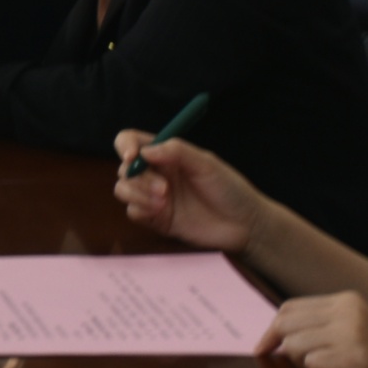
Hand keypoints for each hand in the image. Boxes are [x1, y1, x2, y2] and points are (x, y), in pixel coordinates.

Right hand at [112, 131, 265, 253]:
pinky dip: (140, 210)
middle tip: (164, 189)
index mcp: (167, 155)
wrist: (244, 225)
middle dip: (138, 178)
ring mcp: (154, 197)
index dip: (125, 146)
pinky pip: (133, 212)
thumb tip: (145, 151)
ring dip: (138, 194)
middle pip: (125, 168)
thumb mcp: (207, 164)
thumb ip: (177, 152)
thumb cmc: (230, 189)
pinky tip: (161, 212)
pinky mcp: (156, 220)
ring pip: (123, 189)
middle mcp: (157, 174)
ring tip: (164, 203)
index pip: (132, 141)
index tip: (132, 156)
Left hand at [259, 290, 367, 367]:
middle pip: (286, 324)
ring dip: (305, 366)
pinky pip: (312, 365)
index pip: (290, 307)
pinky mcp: (355, 357)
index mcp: (347, 299)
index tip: (263, 348)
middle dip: (285, 349)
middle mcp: (348, 309)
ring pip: (294, 346)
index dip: (272, 330)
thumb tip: (277, 334)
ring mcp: (352, 332)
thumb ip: (322, 325)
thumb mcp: (355, 330)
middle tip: (304, 366)